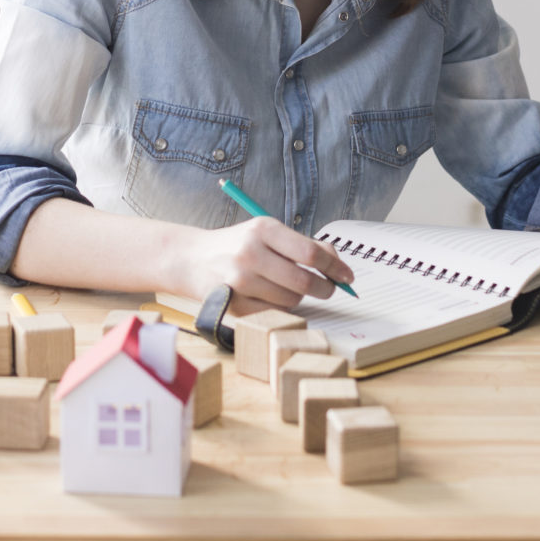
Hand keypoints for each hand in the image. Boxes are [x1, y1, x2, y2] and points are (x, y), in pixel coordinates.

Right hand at [169, 216, 354, 309]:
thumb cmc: (237, 244)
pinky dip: (280, 307)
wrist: (192, 259)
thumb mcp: (266, 233)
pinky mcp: (234, 304)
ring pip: (291, 299)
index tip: (347, 276)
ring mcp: (240, 281)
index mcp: (262, 229)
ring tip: (288, 287)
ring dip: (299, 297)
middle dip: (325, 288)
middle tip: (330, 289)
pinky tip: (270, 296)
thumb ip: (301, 244)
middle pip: (304, 281)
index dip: (334, 267)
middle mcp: (250, 253)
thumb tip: (336, 263)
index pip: (310, 252)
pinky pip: (274, 312)